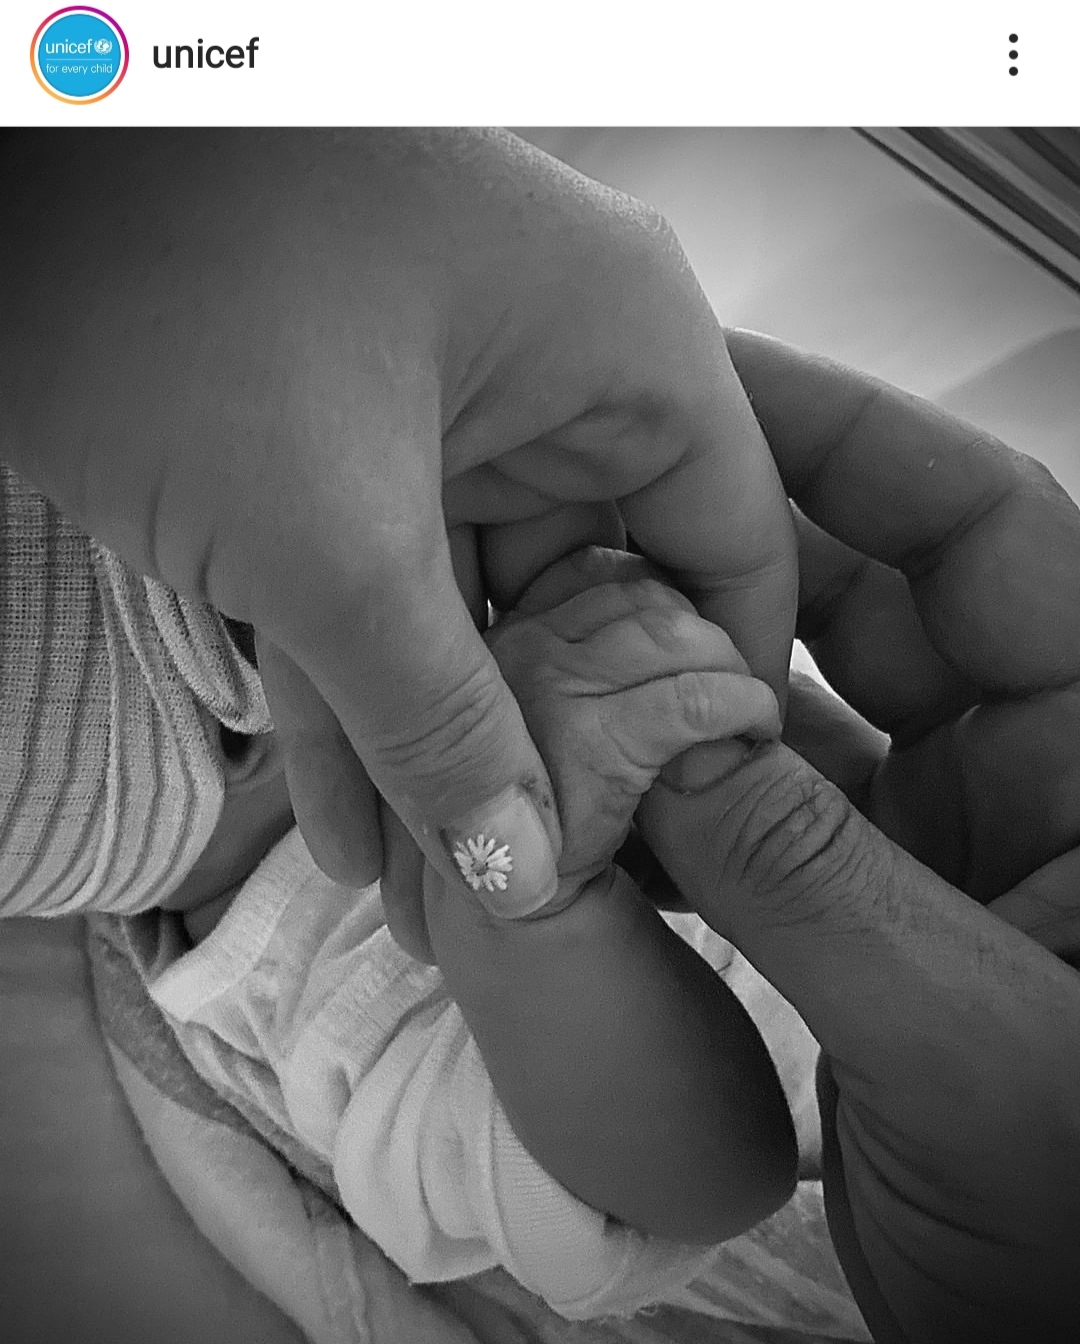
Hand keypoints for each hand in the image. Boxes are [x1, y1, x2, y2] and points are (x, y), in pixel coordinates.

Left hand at [0, 129, 794, 913]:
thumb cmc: (177, 284)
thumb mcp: (330, 537)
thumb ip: (438, 720)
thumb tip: (523, 870)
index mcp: (619, 345)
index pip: (731, 540)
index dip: (720, 694)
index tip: (693, 826)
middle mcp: (545, 373)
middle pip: (592, 598)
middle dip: (553, 757)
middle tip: (540, 895)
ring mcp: (431, 410)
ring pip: (467, 614)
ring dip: (440, 755)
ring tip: (439, 907)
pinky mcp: (329, 448)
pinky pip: (367, 595)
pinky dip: (355, 701)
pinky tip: (353, 833)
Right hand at [638, 332, 1079, 1341]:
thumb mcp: (968, 1043)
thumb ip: (806, 884)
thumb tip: (648, 743)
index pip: (988, 534)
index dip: (857, 444)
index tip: (720, 386)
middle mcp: (1030, 771)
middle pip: (868, 608)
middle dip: (729, 565)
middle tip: (585, 521)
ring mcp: (942, 842)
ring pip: (797, 715)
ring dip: (683, 688)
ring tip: (557, 643)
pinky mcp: (867, 917)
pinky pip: (758, 822)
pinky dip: (675, 802)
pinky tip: (585, 785)